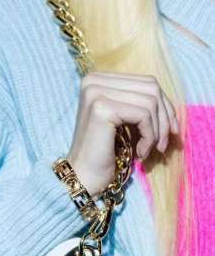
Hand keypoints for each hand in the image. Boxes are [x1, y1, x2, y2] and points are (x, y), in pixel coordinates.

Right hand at [66, 71, 178, 196]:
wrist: (83, 176)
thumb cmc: (105, 152)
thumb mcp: (125, 120)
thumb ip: (141, 104)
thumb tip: (174, 105)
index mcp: (98, 79)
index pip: (146, 82)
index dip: (165, 106)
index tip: (170, 131)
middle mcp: (94, 81)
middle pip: (151, 89)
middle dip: (164, 118)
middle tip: (163, 144)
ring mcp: (96, 92)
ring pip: (150, 102)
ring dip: (157, 131)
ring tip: (149, 151)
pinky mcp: (101, 107)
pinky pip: (143, 115)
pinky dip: (149, 137)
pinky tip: (140, 153)